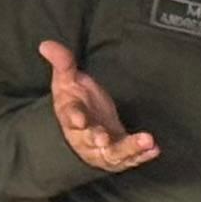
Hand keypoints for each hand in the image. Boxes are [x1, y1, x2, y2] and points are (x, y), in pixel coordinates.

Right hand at [38, 41, 158, 174]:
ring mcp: (103, 148)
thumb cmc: (75, 100)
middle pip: (91, 139)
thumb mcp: (67, 79)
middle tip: (104, 138)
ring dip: (130, 148)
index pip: (71, 116)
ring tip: (147, 140)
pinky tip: (155, 149)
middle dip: (98, 138)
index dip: (75, 118)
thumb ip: (62, 62)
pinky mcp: (119, 154)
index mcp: (71, 117)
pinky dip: (142, 155)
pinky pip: (131, 157)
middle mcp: (85, 137)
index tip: (79, 119)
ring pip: (115, 152)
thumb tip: (45, 44)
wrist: (85, 125)